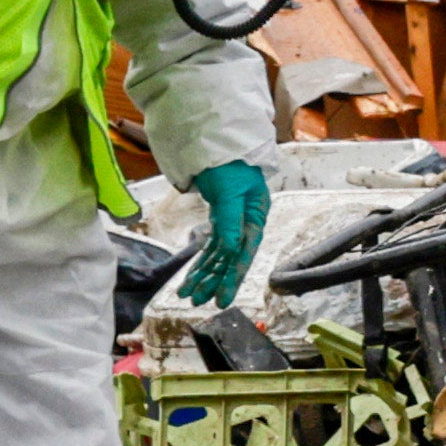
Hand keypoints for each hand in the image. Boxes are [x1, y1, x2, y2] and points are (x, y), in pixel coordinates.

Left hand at [184, 161, 271, 307]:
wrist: (216, 143)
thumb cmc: (229, 163)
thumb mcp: (230, 192)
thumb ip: (230, 221)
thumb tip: (229, 250)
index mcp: (256, 216)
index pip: (244, 252)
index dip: (232, 278)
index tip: (221, 300)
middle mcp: (246, 222)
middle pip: (230, 258)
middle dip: (213, 281)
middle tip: (198, 302)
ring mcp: (233, 222)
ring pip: (218, 255)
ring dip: (204, 274)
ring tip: (189, 295)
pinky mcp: (220, 219)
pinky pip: (211, 246)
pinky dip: (201, 260)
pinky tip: (192, 277)